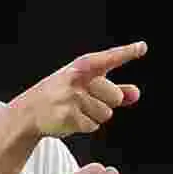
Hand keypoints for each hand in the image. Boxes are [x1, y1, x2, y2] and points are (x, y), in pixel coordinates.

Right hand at [11, 41, 146, 137]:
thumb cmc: (62, 94)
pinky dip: (85, 126)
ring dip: (95, 116)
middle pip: (115, 96)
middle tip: (87, 100)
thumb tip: (136, 94)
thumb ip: (114, 88)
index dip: (126, 53)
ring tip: (76, 109)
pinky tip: (71, 118)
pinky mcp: (68, 116)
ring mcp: (72, 97)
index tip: (141, 47)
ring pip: (106, 114)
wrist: (31, 110)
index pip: (108, 58)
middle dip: (107, 103)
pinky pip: (93, 126)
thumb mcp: (86, 84)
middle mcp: (77, 79)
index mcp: (83, 66)